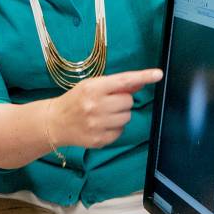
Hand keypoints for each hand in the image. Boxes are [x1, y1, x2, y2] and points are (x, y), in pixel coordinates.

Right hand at [46, 69, 161, 151]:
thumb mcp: (90, 86)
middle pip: (128, 101)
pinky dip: (114, 128)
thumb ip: (114, 85)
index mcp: (93, 88)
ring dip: (120, 115)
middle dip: (122, 101)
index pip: (123, 81)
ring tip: (103, 115)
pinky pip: (120, 131)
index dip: (142, 77)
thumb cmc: (75, 101)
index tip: (158, 74)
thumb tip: (138, 83)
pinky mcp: (99, 139)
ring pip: (127, 117)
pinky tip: (100, 125)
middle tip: (107, 103)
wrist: (55, 122)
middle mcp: (95, 106)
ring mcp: (97, 124)